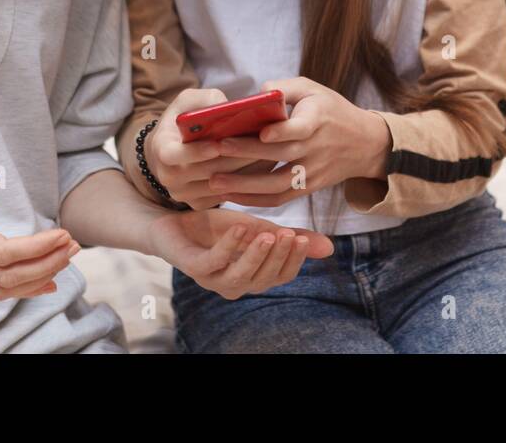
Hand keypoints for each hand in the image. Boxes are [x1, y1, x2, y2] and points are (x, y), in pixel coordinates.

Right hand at [0, 162, 79, 300]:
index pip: (4, 254)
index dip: (38, 249)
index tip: (63, 234)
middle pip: (9, 277)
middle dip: (48, 264)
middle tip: (75, 245)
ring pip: (4, 288)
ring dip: (40, 277)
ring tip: (68, 257)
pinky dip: (24, 288)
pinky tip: (45, 280)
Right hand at [143, 88, 272, 208]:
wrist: (174, 146)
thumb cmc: (184, 119)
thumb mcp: (190, 100)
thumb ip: (206, 100)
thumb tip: (227, 106)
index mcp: (160, 149)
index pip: (172, 156)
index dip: (195, 152)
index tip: (218, 145)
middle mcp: (167, 176)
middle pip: (201, 173)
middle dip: (231, 160)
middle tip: (259, 149)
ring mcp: (182, 193)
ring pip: (217, 187)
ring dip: (244, 172)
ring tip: (268, 155)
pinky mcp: (198, 203)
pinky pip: (223, 197)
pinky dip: (244, 183)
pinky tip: (262, 168)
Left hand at [146, 207, 333, 299]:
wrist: (175, 220)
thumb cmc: (218, 229)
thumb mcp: (260, 228)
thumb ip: (290, 239)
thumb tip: (330, 248)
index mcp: (253, 276)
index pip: (281, 277)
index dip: (294, 261)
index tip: (305, 239)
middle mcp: (234, 284)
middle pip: (263, 279)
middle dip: (279, 257)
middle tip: (291, 235)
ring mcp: (212, 278)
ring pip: (240, 277)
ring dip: (256, 257)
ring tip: (269, 234)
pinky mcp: (192, 267)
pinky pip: (213, 262)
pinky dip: (229, 246)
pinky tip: (241, 227)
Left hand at [206, 77, 391, 207]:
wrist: (364, 143)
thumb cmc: (331, 110)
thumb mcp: (314, 89)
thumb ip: (286, 88)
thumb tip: (258, 93)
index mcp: (318, 120)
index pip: (300, 128)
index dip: (282, 132)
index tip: (261, 133)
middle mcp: (315, 149)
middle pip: (280, 156)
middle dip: (247, 155)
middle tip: (217, 150)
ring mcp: (312, 171)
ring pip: (277, 184)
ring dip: (245, 185)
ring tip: (215, 181)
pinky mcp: (308, 187)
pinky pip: (280, 198)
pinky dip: (255, 200)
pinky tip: (231, 195)